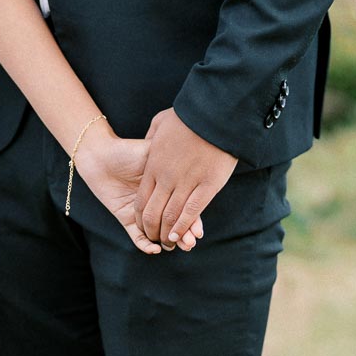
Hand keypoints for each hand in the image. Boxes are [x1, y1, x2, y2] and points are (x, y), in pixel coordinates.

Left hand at [76, 122, 202, 255]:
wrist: (102, 156)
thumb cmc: (130, 151)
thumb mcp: (156, 153)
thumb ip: (174, 157)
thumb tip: (196, 154)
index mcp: (169, 188)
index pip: (184, 208)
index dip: (193, 220)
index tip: (200, 231)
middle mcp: (158, 203)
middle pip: (174, 224)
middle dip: (184, 235)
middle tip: (191, 243)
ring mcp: (143, 213)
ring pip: (158, 233)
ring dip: (168, 242)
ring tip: (178, 247)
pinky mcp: (126, 219)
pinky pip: (137, 237)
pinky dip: (145, 245)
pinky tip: (154, 249)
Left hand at [136, 108, 237, 247]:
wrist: (214, 112)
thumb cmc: (188, 115)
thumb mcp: (160, 123)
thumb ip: (152, 137)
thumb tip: (149, 143)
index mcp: (154, 166)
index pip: (142, 199)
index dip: (141, 216)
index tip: (143, 224)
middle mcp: (167, 178)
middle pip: (154, 212)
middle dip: (152, 230)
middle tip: (156, 239)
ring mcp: (186, 182)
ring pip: (171, 216)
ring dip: (168, 233)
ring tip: (168, 243)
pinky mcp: (207, 185)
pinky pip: (192, 212)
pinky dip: (184, 226)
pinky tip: (180, 236)